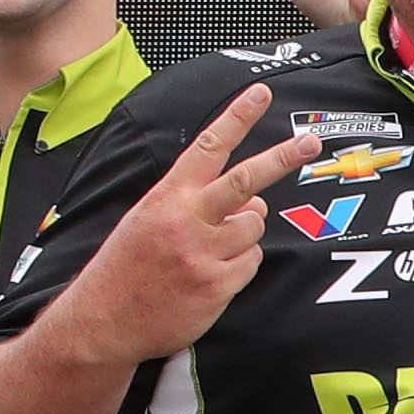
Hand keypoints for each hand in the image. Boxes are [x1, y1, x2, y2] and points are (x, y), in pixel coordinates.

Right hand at [57, 85, 315, 364]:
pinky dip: (240, 265)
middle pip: (246, 179)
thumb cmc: (128, 266)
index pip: (208, 147)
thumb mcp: (148, 218)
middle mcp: (186, 220)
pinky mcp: (217, 286)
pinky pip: (251, 262)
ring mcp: (203, 254)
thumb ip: (196, 202)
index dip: (237, 116)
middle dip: (281, 157)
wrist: (104, 321)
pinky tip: (210, 275)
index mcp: (167, 197)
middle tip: (309, 142)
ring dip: (244, 232)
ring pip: (253, 226)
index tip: (261, 92)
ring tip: (210, 248)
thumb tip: (252, 197)